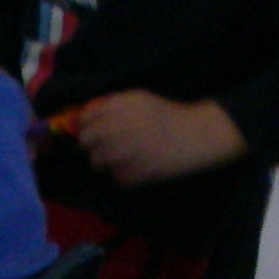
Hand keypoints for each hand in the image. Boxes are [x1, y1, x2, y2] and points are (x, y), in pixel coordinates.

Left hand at [69, 91, 248, 186]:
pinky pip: (117, 177)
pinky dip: (120, 176)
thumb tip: (83, 118)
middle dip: (88, 145)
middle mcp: (124, 126)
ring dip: (102, 163)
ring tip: (115, 160)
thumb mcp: (140, 100)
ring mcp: (131, 150)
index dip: (82, 125)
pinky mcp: (139, 171)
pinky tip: (131, 169)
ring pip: (98, 161)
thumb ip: (113, 106)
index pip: (87, 116)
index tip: (84, 130)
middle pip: (88, 139)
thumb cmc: (167, 116)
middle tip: (96, 149)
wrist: (196, 135)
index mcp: (124, 105)